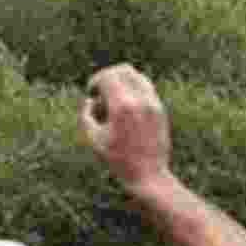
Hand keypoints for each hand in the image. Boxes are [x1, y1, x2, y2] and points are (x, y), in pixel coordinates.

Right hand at [83, 64, 173, 191]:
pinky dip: (134, 90)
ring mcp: (153, 103)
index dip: (95, 80)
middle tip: (100, 92)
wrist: (148, 175)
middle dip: (108, 76)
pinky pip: (146, 88)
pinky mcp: (160, 109)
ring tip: (113, 100)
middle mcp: (140, 100)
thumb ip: (85, 116)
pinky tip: (126, 108)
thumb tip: (89, 100)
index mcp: (122, 107)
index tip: (90, 91)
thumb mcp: (94, 140)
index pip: (108, 76)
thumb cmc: (117, 161)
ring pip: (137, 76)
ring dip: (122, 82)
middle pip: (123, 70)